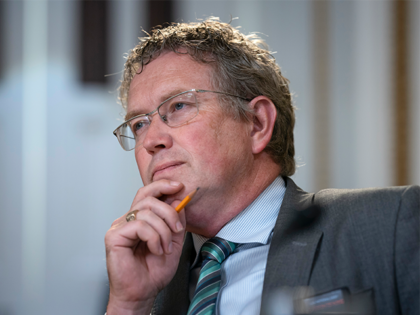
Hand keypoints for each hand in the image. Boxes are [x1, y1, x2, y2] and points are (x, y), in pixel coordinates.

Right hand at [105, 180, 185, 314]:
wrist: (143, 293)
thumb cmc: (153, 272)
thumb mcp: (174, 241)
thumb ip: (176, 221)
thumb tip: (180, 201)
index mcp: (140, 219)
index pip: (148, 193)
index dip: (163, 186)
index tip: (179, 187)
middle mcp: (128, 220)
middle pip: (148, 198)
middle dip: (168, 211)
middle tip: (176, 228)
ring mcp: (119, 227)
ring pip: (146, 212)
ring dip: (163, 231)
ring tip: (164, 248)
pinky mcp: (114, 236)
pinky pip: (139, 226)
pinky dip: (153, 238)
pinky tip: (155, 250)